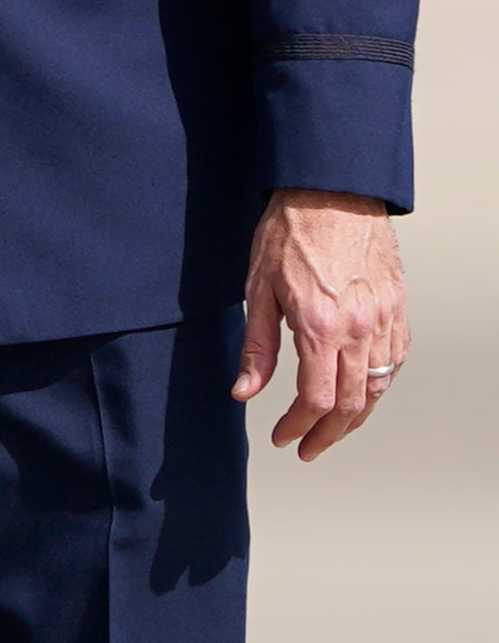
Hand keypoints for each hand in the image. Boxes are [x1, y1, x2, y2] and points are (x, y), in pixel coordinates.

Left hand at [237, 188, 407, 460]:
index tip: (282, 437)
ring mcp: (384, 321)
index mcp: (321, 328)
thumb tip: (244, 392)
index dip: (298, 427)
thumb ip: (256, 347)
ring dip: (355, 417)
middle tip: (308, 449)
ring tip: (332, 430)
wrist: (333, 193)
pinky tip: (361, 393)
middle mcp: (359, 331)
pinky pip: (393, 362)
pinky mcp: (398, 310)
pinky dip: (378, 386)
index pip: (315, 400)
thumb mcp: (257, 289)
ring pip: (378, 387)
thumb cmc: (290, 235)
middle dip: (327, 434)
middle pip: (351, 404)